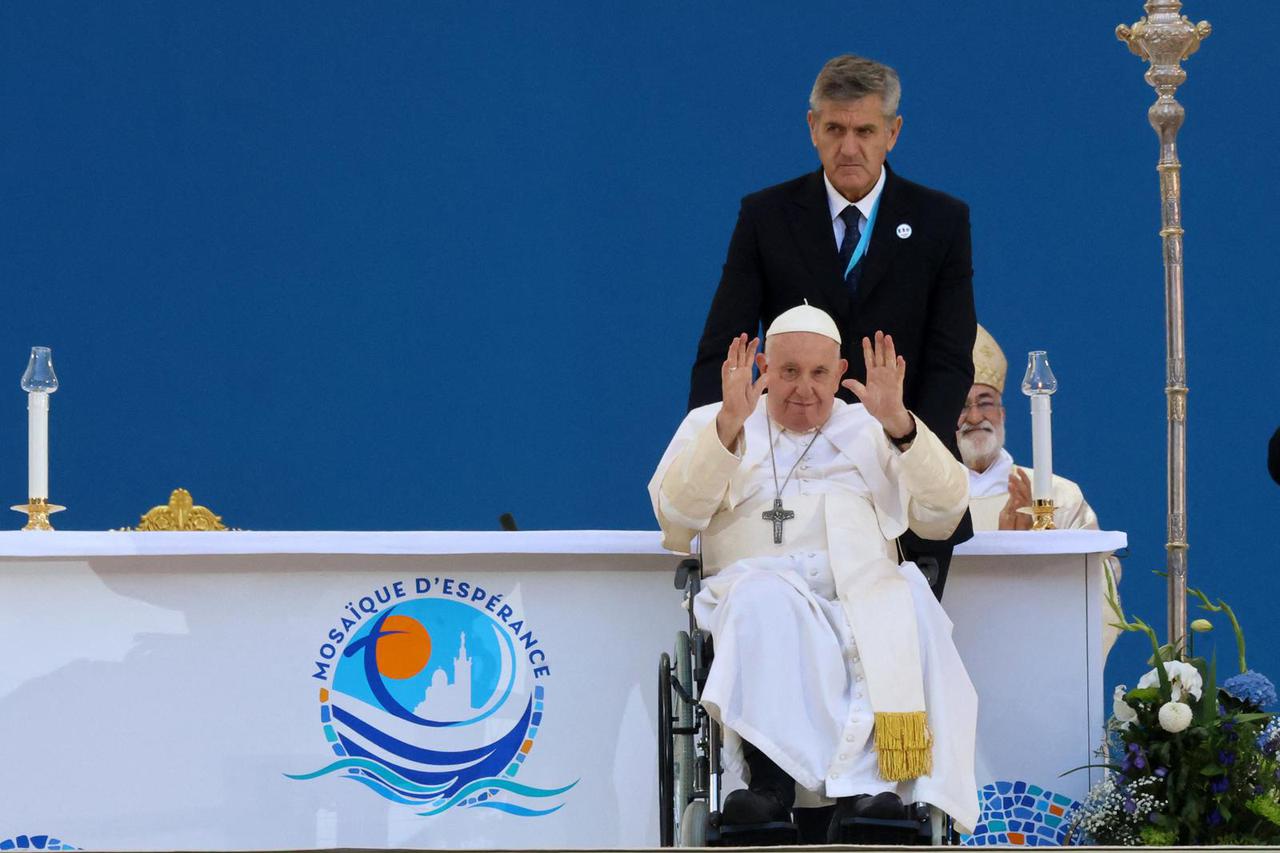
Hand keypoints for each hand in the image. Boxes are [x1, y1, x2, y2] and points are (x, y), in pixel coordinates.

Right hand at [716, 333, 765, 447]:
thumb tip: (769, 373)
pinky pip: (726, 376)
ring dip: (733, 352)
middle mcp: (738, 375)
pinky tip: (728, 361)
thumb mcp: (756, 392)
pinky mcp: (727, 386)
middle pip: (740, 357)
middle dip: (742, 345)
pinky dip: (727, 369)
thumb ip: (761, 382)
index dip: (752, 348)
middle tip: (744, 334)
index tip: (756, 339)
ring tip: (735, 341)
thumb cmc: (745, 405)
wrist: (736, 415)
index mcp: (745, 375)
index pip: (749, 359)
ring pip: (732, 362)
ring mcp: (732, 379)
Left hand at [841, 331, 911, 437]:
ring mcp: (890, 377)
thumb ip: (855, 387)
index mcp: (872, 375)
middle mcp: (882, 373)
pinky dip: (900, 366)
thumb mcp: (863, 395)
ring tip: (888, 339)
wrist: (886, 414)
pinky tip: (900, 358)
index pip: (869, 358)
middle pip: (880, 355)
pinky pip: (899, 373)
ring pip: (890, 360)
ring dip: (890, 349)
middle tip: (879, 332)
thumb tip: (844, 382)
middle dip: (879, 344)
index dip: (867, 349)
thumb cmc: (875, 405)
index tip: (865, 338)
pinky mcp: (897, 383)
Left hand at [998, 468, 1032, 529]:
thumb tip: (1012, 488)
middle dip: (1020, 481)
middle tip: (1011, 474)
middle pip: (1026, 491)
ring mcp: (1026, 515)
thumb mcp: (1007, 512)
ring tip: (1010, 482)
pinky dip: (1019, 505)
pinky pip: (1023, 512)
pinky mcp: (1023, 523)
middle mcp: (1027, 509)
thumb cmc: (1007, 528)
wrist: (1007, 541)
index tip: (1017, 469)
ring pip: (1025, 499)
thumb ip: (1011, 502)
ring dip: (1018, 490)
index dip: (1023, 478)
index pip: (1026, 488)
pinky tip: (1015, 498)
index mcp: (1024, 505)